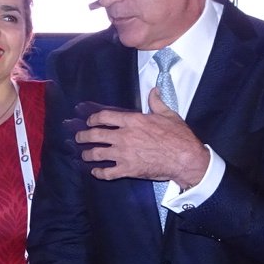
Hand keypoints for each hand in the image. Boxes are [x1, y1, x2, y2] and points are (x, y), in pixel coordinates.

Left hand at [75, 89, 208, 186]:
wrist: (185, 159)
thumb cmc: (178, 136)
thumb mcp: (168, 114)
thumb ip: (157, 102)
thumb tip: (154, 90)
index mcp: (133, 121)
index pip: (105, 117)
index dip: (93, 119)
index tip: (89, 121)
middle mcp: (124, 136)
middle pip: (95, 135)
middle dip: (83, 136)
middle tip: (79, 138)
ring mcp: (124, 154)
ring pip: (97, 154)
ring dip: (87, 154)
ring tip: (84, 155)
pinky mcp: (128, 170)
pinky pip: (107, 173)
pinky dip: (99, 173)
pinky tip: (96, 172)